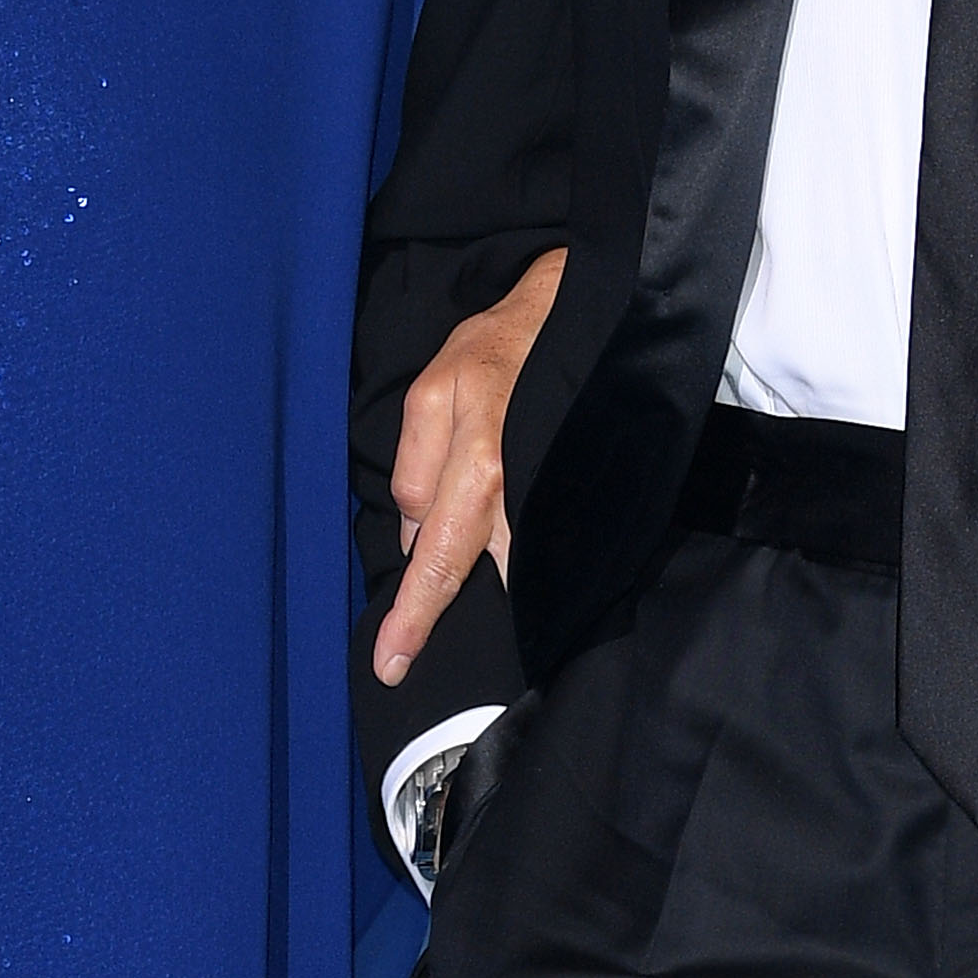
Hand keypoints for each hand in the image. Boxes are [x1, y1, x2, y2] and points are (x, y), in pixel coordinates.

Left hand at [376, 250, 563, 690]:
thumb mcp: (432, 390)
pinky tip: (516, 556)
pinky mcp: (586, 496)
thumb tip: (414, 538)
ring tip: (479, 587)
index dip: (413, 620)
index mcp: (479, 470)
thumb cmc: (502, 345)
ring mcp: (560, 498)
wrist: (583, 310)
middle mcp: (524, 495)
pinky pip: (550, 546)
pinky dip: (527, 561)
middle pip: (490, 583)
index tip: (391, 667)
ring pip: (521, 570)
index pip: (438, 562)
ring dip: (498, 587)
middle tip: (422, 632)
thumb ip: (415, 466)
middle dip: (457, 608)